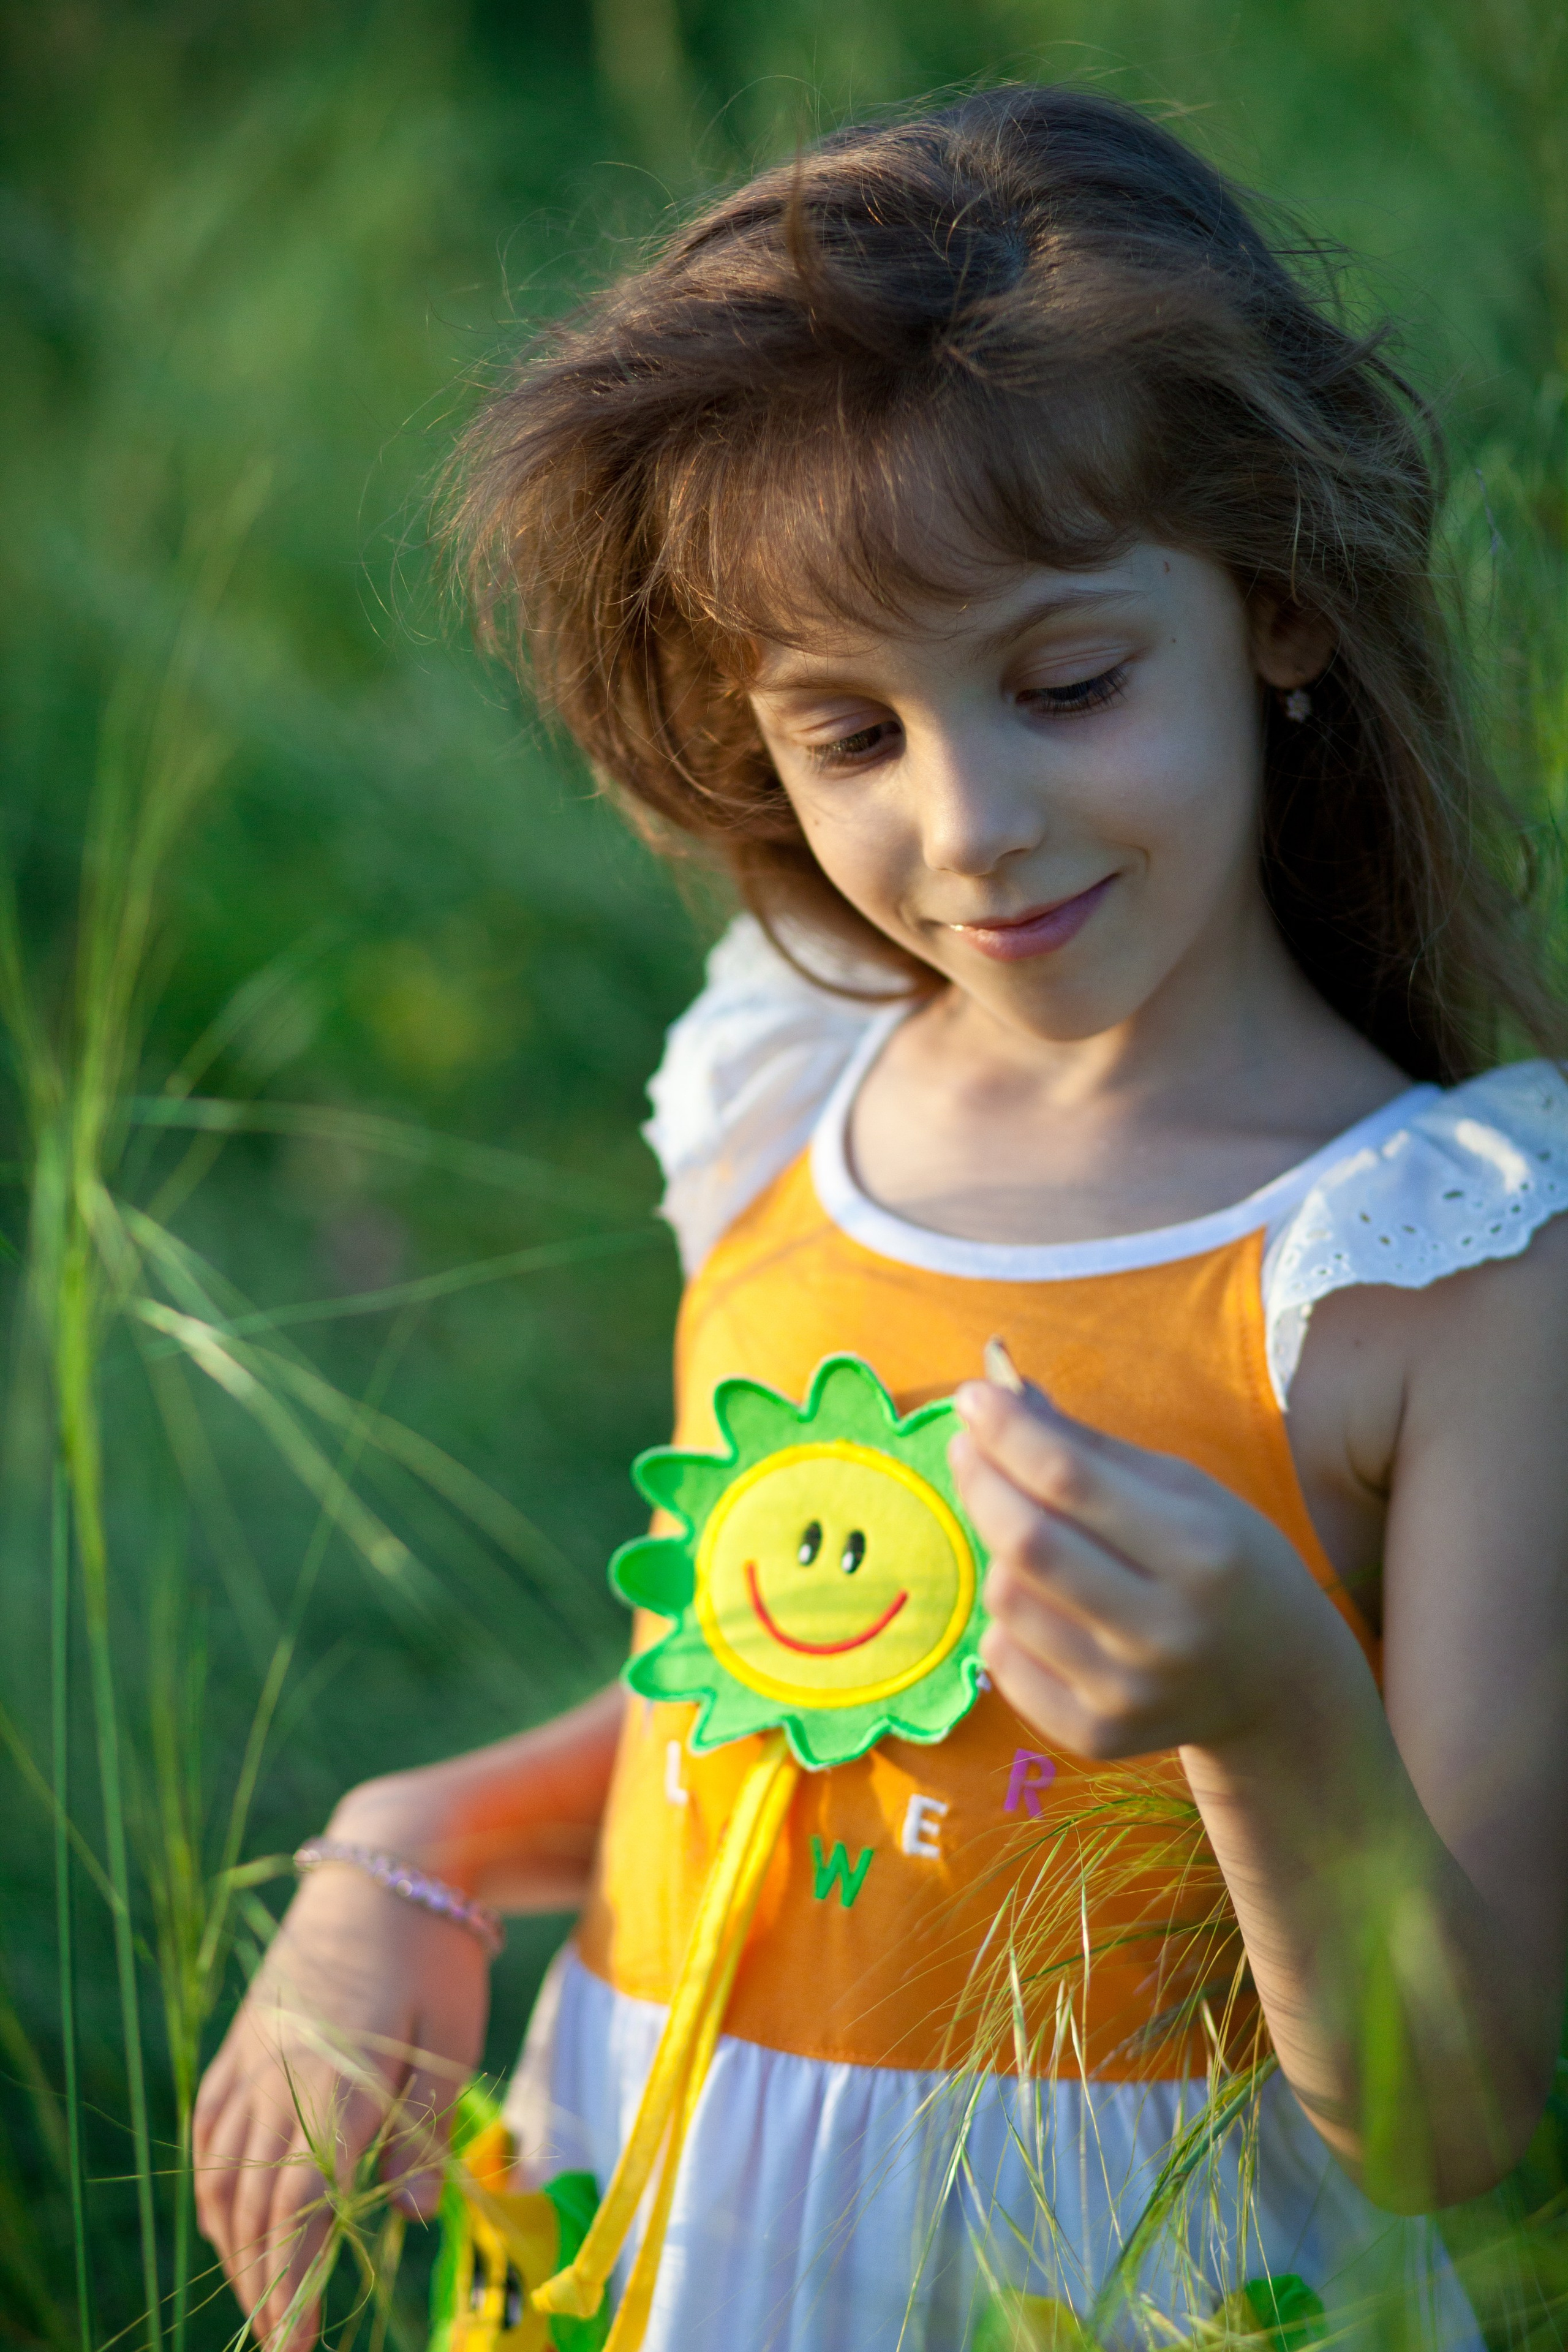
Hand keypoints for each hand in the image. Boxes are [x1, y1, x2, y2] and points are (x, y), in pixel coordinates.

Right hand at [193, 1863, 487, 2351]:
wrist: (387, 1863)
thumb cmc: (434, 1952)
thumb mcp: (451, 2040)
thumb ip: (425, 2131)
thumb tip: (414, 2219)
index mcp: (336, 2083)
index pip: (301, 2213)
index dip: (293, 2289)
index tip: (296, 2348)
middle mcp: (279, 2077)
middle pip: (255, 2209)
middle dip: (264, 2288)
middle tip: (283, 2345)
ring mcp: (252, 2057)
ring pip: (222, 2177)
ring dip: (234, 2247)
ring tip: (260, 2297)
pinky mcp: (243, 2039)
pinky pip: (209, 2129)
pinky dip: (213, 2186)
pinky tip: (227, 2218)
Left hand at [949, 1376, 1347, 1760]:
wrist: (1278, 1684)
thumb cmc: (1225, 1563)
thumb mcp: (1187, 1492)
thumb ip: (1092, 1450)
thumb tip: (1004, 1399)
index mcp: (1201, 1552)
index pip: (1071, 1480)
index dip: (1008, 1432)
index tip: (972, 1396)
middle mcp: (1167, 1630)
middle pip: (1028, 1542)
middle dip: (981, 1479)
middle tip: (967, 1445)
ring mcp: (1129, 1692)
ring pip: (1007, 1600)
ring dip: (996, 1550)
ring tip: (1022, 1529)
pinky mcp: (1096, 1736)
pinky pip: (1002, 1660)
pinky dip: (1007, 1619)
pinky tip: (1040, 1601)